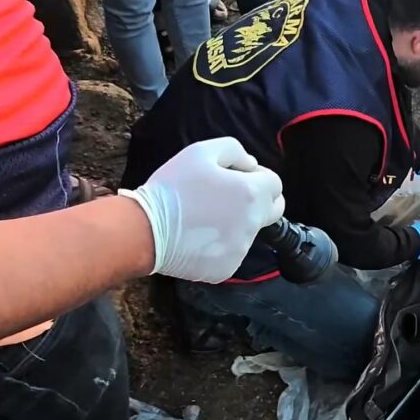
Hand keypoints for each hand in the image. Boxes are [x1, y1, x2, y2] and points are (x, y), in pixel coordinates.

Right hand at [119, 137, 284, 282]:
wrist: (144, 230)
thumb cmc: (172, 187)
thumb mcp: (200, 152)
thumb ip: (235, 151)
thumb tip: (251, 165)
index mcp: (252, 194)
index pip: (275, 184)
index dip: (258, 177)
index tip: (238, 177)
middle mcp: (253, 224)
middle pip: (273, 210)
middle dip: (259, 200)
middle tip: (229, 196)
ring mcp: (241, 249)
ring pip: (250, 231)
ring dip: (236, 222)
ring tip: (204, 216)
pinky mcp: (227, 268)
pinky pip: (232, 252)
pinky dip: (221, 244)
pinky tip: (198, 235)